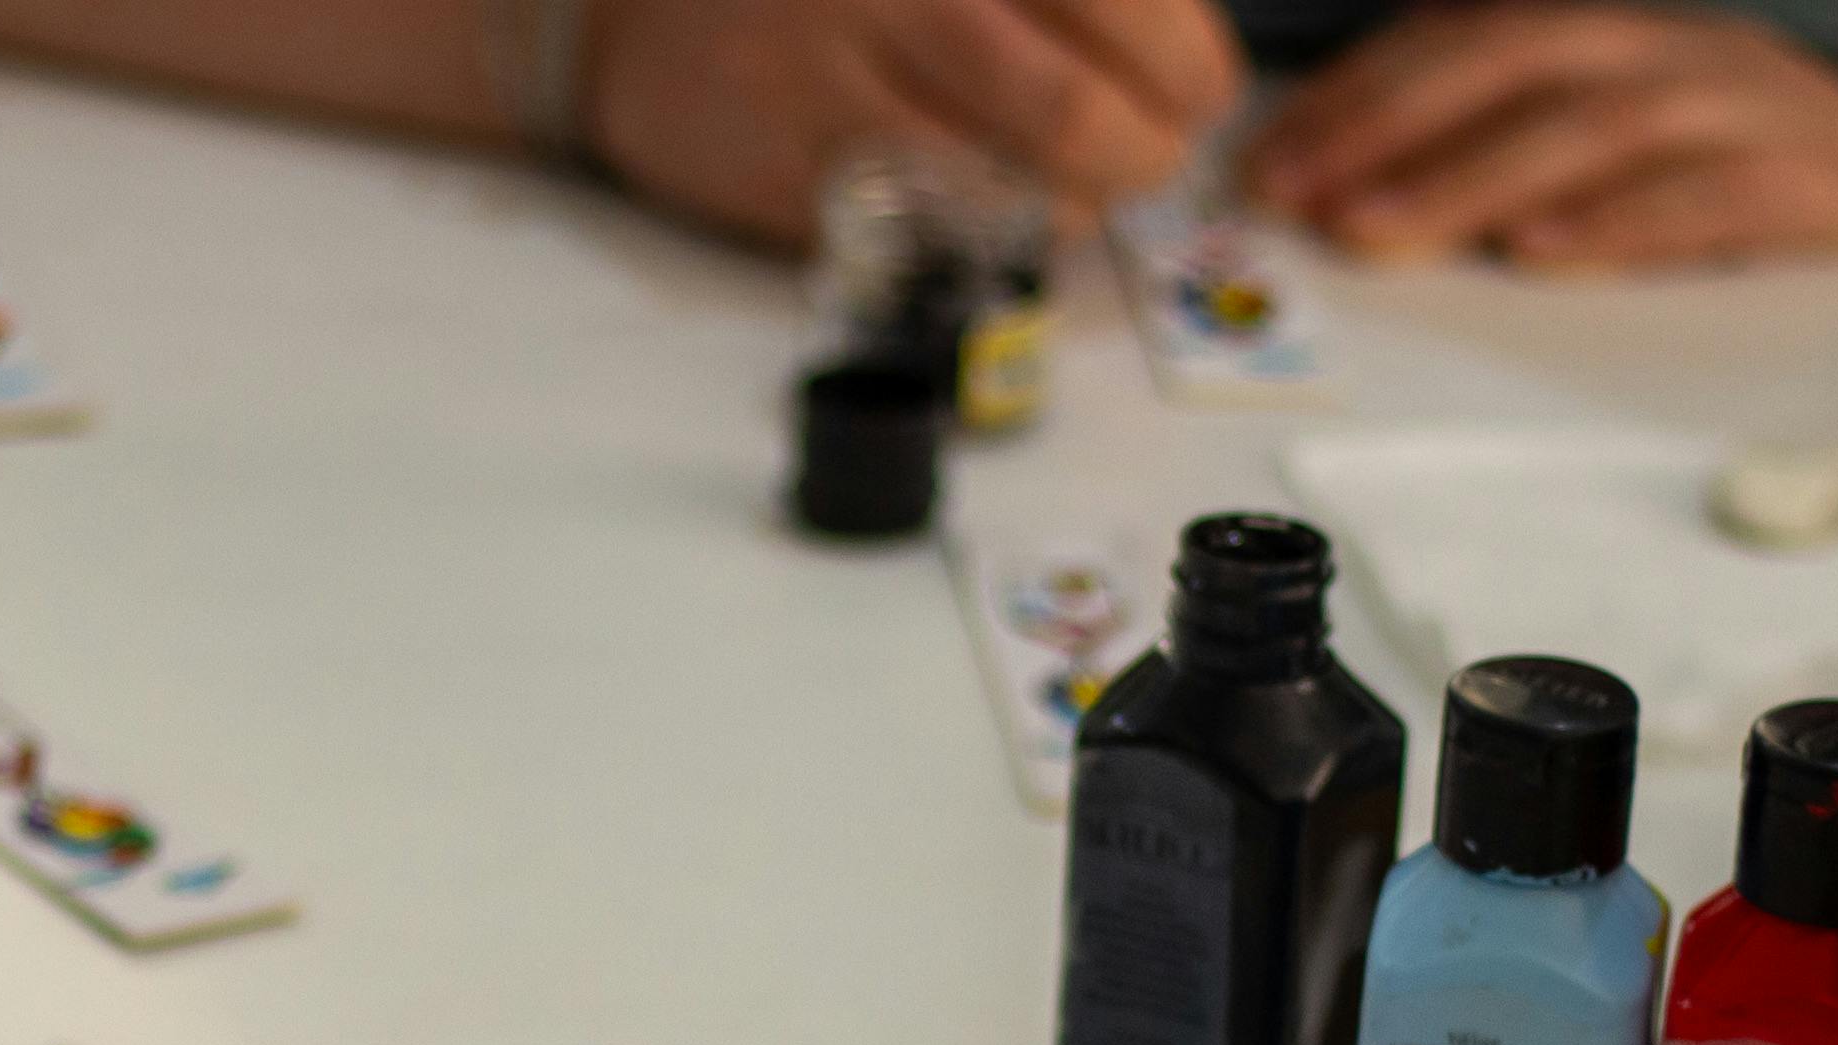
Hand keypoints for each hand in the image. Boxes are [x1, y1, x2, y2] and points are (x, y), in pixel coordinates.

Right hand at [577, 0, 1243, 245]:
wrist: (634, 16)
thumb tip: (1170, 53)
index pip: (1121, 0)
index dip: (1188, 61)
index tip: (1203, 91)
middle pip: (1077, 99)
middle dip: (1148, 149)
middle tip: (1156, 157)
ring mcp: (842, 75)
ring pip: (1016, 173)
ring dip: (1084, 201)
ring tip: (1094, 190)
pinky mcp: (797, 164)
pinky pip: (938, 221)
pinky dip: (999, 229)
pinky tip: (1013, 211)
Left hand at [1244, 4, 1837, 281]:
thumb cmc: (1754, 242)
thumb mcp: (1624, 188)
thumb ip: (1512, 180)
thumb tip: (1358, 207)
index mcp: (1637, 46)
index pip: (1477, 39)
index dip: (1367, 90)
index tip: (1275, 158)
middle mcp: (1696, 57)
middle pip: (1527, 58)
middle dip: (1398, 123)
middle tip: (1304, 196)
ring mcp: (1768, 112)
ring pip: (1604, 123)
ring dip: (1478, 178)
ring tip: (1383, 233)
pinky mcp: (1829, 191)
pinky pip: (1714, 197)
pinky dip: (1623, 223)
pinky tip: (1543, 256)